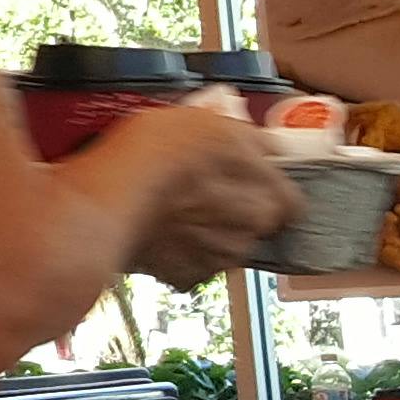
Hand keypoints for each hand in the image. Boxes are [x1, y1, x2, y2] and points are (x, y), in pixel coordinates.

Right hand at [86, 105, 301, 288]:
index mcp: (266, 197)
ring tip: (178, 206)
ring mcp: (216, 260)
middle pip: (257, 224)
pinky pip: (192, 263)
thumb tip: (268, 144)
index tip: (254, 179)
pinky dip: (182, 250)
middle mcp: (248, 235)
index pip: (292, 203)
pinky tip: (163, 228)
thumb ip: (251, 138)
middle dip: (238, 209)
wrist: (107, 200)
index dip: (271, 188)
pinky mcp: (183, 277)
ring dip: (209, 230)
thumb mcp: (213, 122)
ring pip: (224, 245)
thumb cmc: (157, 156)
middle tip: (207, 187)